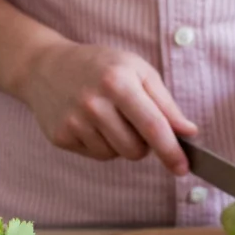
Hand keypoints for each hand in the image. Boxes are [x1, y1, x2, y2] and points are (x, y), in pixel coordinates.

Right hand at [20, 41, 197, 174]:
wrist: (46, 67)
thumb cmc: (101, 66)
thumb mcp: (138, 71)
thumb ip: (165, 103)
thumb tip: (188, 132)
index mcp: (118, 82)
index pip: (152, 125)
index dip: (171, 151)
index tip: (183, 167)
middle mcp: (93, 103)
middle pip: (136, 150)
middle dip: (144, 144)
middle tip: (133, 121)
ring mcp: (74, 122)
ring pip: (116, 155)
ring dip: (121, 143)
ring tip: (108, 117)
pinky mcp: (61, 137)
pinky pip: (97, 155)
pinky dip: (102, 144)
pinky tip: (91, 123)